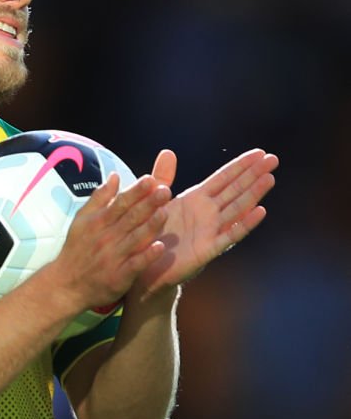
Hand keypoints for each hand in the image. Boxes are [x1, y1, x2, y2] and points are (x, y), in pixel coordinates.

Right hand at [52, 172, 171, 313]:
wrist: (66, 286)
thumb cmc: (76, 251)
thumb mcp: (82, 220)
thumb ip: (100, 198)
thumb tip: (115, 176)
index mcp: (99, 222)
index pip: (121, 202)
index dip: (136, 191)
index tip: (151, 180)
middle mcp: (107, 237)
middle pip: (131, 217)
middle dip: (148, 203)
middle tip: (165, 190)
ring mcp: (114, 257)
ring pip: (135, 239)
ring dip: (150, 226)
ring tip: (165, 212)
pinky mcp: (119, 276)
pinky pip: (135, 265)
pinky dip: (147, 256)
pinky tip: (160, 247)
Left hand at [136, 148, 278, 294]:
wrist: (144, 266)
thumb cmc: (151, 233)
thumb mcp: (154, 201)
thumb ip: (163, 177)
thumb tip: (168, 152)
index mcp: (196, 199)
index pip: (223, 178)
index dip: (241, 165)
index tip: (260, 152)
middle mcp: (207, 213)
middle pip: (235, 190)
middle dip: (253, 174)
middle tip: (273, 159)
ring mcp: (210, 230)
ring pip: (237, 209)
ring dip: (253, 194)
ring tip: (269, 178)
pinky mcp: (207, 250)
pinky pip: (229, 236)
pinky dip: (245, 224)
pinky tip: (260, 211)